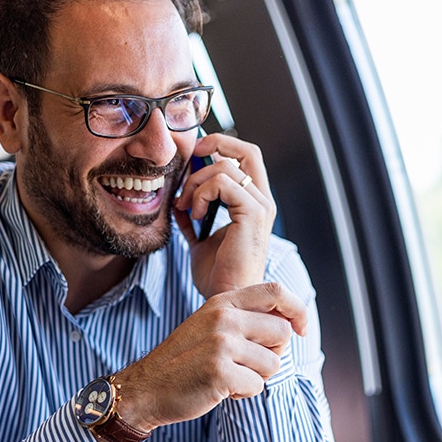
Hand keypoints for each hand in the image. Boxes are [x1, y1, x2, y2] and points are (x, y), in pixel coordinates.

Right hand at [113, 282, 307, 431]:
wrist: (147, 387)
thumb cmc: (185, 359)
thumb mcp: (210, 323)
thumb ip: (244, 316)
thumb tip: (290, 323)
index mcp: (223, 302)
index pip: (276, 292)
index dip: (298, 310)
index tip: (302, 330)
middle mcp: (224, 318)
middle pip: (282, 332)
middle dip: (272, 354)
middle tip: (246, 364)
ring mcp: (221, 344)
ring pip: (273, 364)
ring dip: (255, 377)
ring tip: (227, 376)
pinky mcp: (220, 372)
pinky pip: (257, 387)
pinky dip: (242, 394)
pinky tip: (220, 389)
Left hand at [174, 133, 275, 296]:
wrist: (225, 297)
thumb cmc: (217, 275)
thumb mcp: (200, 240)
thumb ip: (193, 219)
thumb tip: (179, 204)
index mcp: (253, 203)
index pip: (246, 157)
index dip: (221, 146)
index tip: (194, 156)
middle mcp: (262, 201)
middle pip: (248, 151)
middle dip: (216, 144)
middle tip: (191, 157)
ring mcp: (260, 207)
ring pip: (226, 167)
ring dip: (196, 181)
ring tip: (185, 205)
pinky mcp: (253, 215)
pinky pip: (223, 184)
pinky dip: (201, 193)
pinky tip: (193, 214)